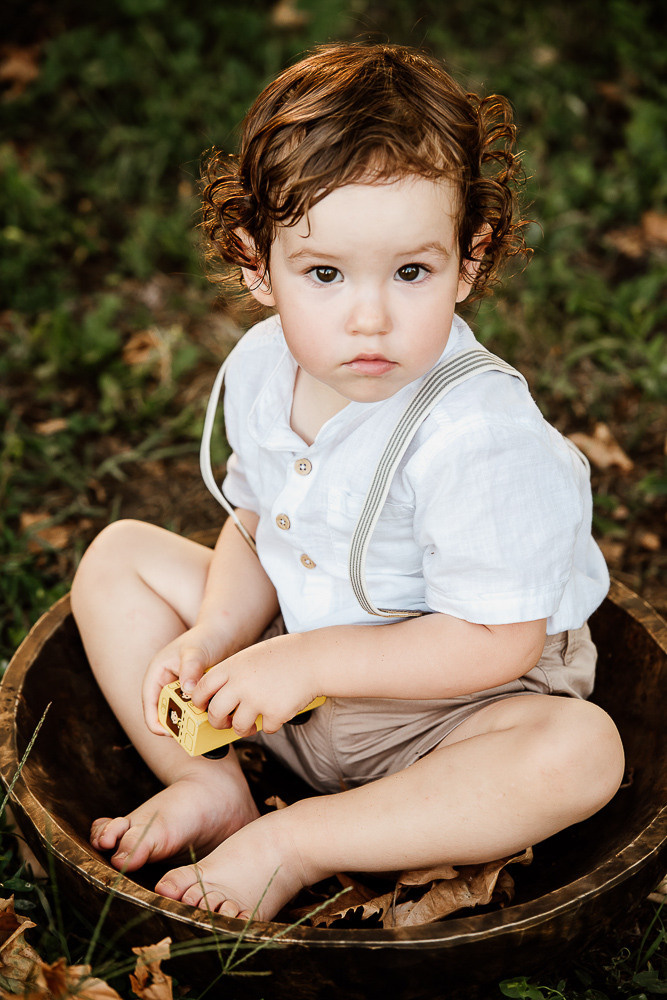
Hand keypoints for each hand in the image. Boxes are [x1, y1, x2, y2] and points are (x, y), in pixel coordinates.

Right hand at [142, 624, 230, 735]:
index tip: (168, 733)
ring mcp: (180, 689)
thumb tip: (188, 690)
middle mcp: (166, 683)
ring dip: (190, 720)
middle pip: (164, 710)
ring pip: (180, 712)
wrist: (223, 634)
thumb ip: (191, 668)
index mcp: (157, 673)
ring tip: (204, 726)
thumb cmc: (206, 638)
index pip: (149, 701)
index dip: (155, 720)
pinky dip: (200, 715)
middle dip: (175, 722)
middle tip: (190, 733)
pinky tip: (213, 717)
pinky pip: (193, 710)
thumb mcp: (196, 652)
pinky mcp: (194, 693)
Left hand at [189, 634, 318, 737]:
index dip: (199, 701)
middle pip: (216, 713)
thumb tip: (216, 697)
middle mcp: (241, 684)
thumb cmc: (284, 655)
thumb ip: (233, 673)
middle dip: (218, 722)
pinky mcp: (275, 713)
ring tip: (252, 723)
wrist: (313, 658)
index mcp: (232, 667)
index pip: (201, 689)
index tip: (203, 707)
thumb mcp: (251, 655)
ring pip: (239, 727)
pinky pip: (266, 728)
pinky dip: (272, 723)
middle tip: (225, 722)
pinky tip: (279, 711)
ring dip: (244, 728)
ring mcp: (258, 700)